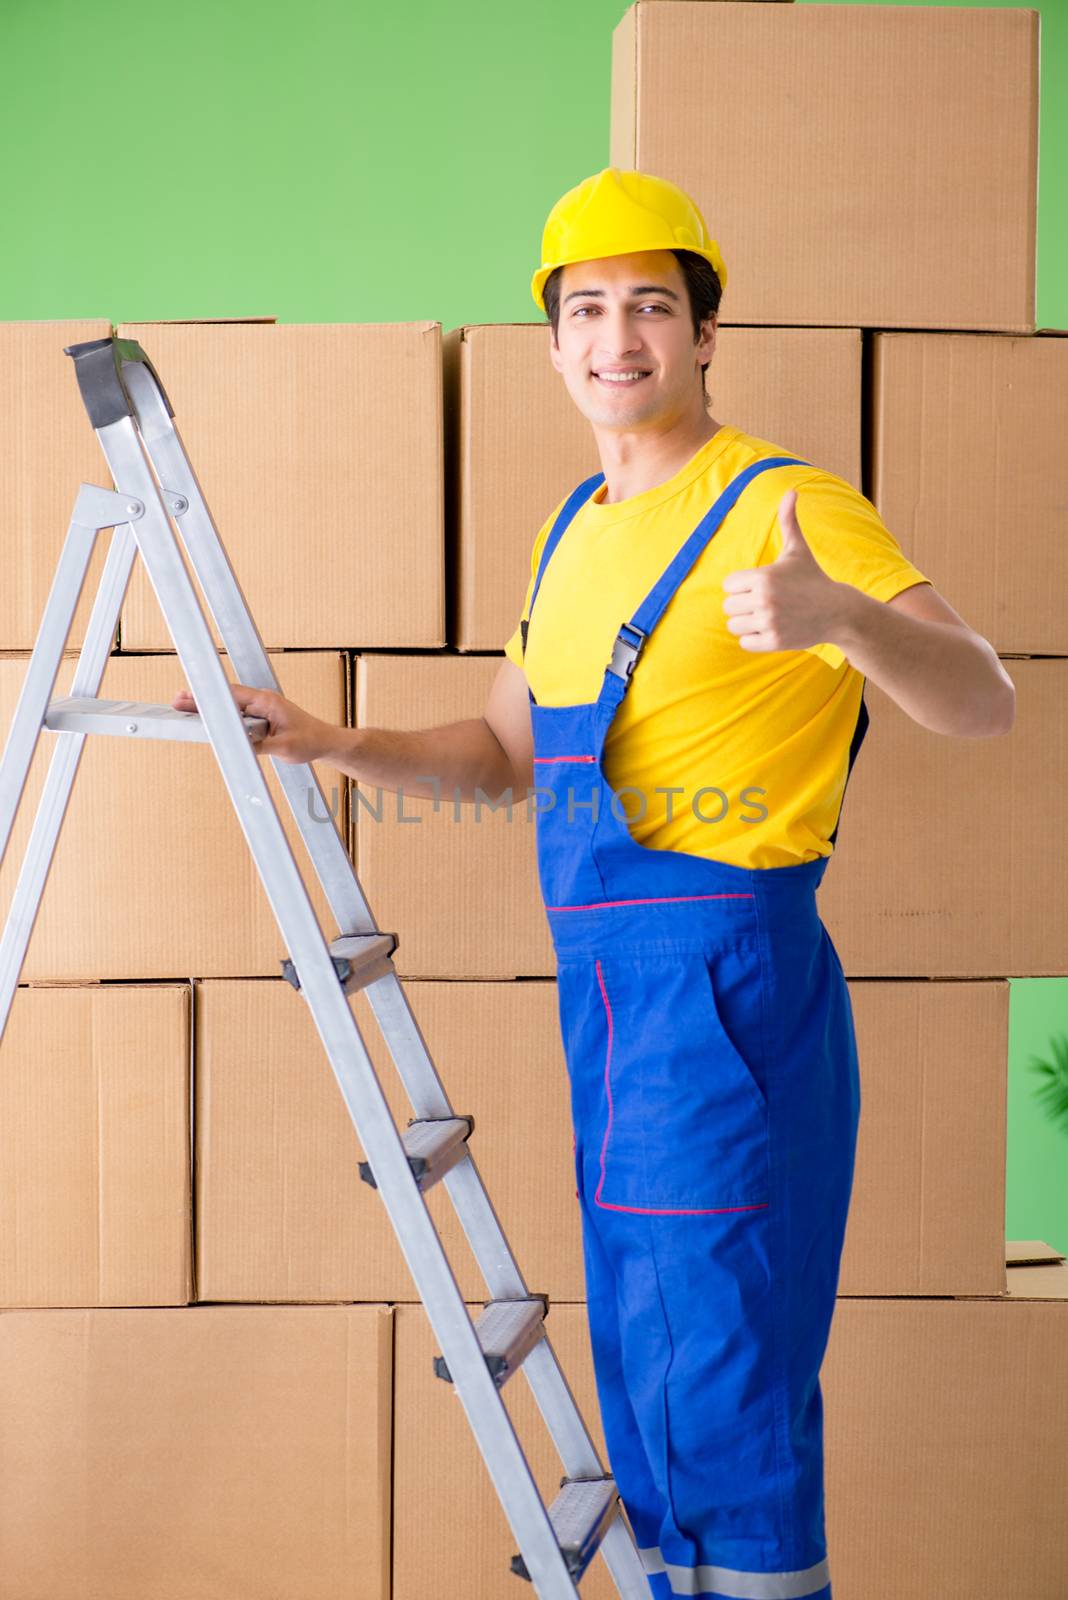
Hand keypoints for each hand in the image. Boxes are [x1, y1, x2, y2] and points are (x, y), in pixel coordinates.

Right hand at [170, 681, 337, 764]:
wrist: (327, 742)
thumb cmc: (311, 740)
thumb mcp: (284, 747)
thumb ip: (260, 745)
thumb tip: (237, 744)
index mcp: (267, 701)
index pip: (232, 695)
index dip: (209, 696)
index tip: (188, 696)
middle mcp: (263, 701)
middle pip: (226, 698)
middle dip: (202, 700)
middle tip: (176, 703)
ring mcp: (262, 709)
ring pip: (230, 707)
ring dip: (210, 709)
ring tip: (185, 712)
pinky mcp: (262, 718)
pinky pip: (238, 717)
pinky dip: (222, 718)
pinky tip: (208, 723)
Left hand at [721, 488, 846, 652]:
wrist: (838, 611)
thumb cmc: (812, 578)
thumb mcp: (798, 550)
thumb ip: (788, 521)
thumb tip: (792, 491)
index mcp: (763, 576)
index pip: (728, 585)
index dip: (742, 585)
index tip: (761, 585)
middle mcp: (764, 599)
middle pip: (728, 606)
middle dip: (743, 605)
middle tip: (764, 603)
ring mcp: (769, 622)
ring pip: (734, 626)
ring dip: (747, 623)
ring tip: (767, 616)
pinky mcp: (774, 641)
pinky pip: (745, 642)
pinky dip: (754, 638)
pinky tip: (772, 629)